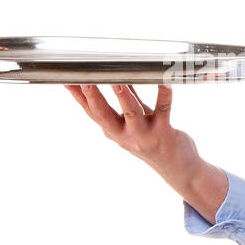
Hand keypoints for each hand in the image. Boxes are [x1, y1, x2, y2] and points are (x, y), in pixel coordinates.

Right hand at [64, 83, 199, 184]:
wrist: (177, 168)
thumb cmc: (153, 140)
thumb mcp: (134, 123)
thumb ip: (127, 100)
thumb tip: (116, 76)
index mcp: (114, 131)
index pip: (91, 112)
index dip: (78, 97)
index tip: (67, 80)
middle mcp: (125, 135)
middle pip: (104, 115)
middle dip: (93, 97)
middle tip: (84, 80)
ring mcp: (144, 135)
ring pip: (131, 113)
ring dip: (123, 96)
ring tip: (117, 80)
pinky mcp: (164, 132)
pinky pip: (163, 109)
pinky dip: (164, 94)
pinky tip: (165, 81)